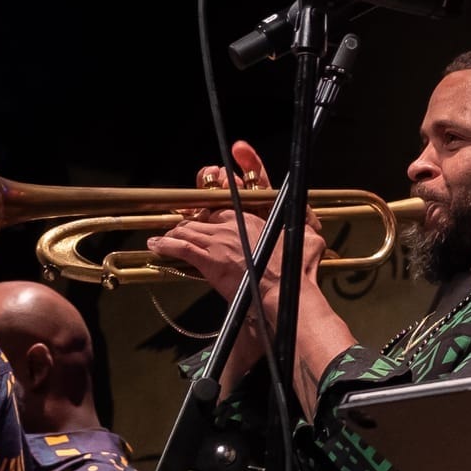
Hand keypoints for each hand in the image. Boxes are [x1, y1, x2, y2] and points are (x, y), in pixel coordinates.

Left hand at [153, 139, 326, 319]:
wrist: (284, 293)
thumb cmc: (298, 270)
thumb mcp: (311, 240)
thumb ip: (308, 223)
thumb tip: (313, 221)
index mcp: (258, 215)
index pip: (232, 196)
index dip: (221, 187)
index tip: (214, 177)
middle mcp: (235, 222)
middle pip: (206, 212)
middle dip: (195, 214)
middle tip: (184, 216)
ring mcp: (219, 238)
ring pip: (190, 227)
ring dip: (176, 231)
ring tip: (167, 235)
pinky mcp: (208, 257)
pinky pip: (180, 245)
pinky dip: (166, 245)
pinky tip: (157, 244)